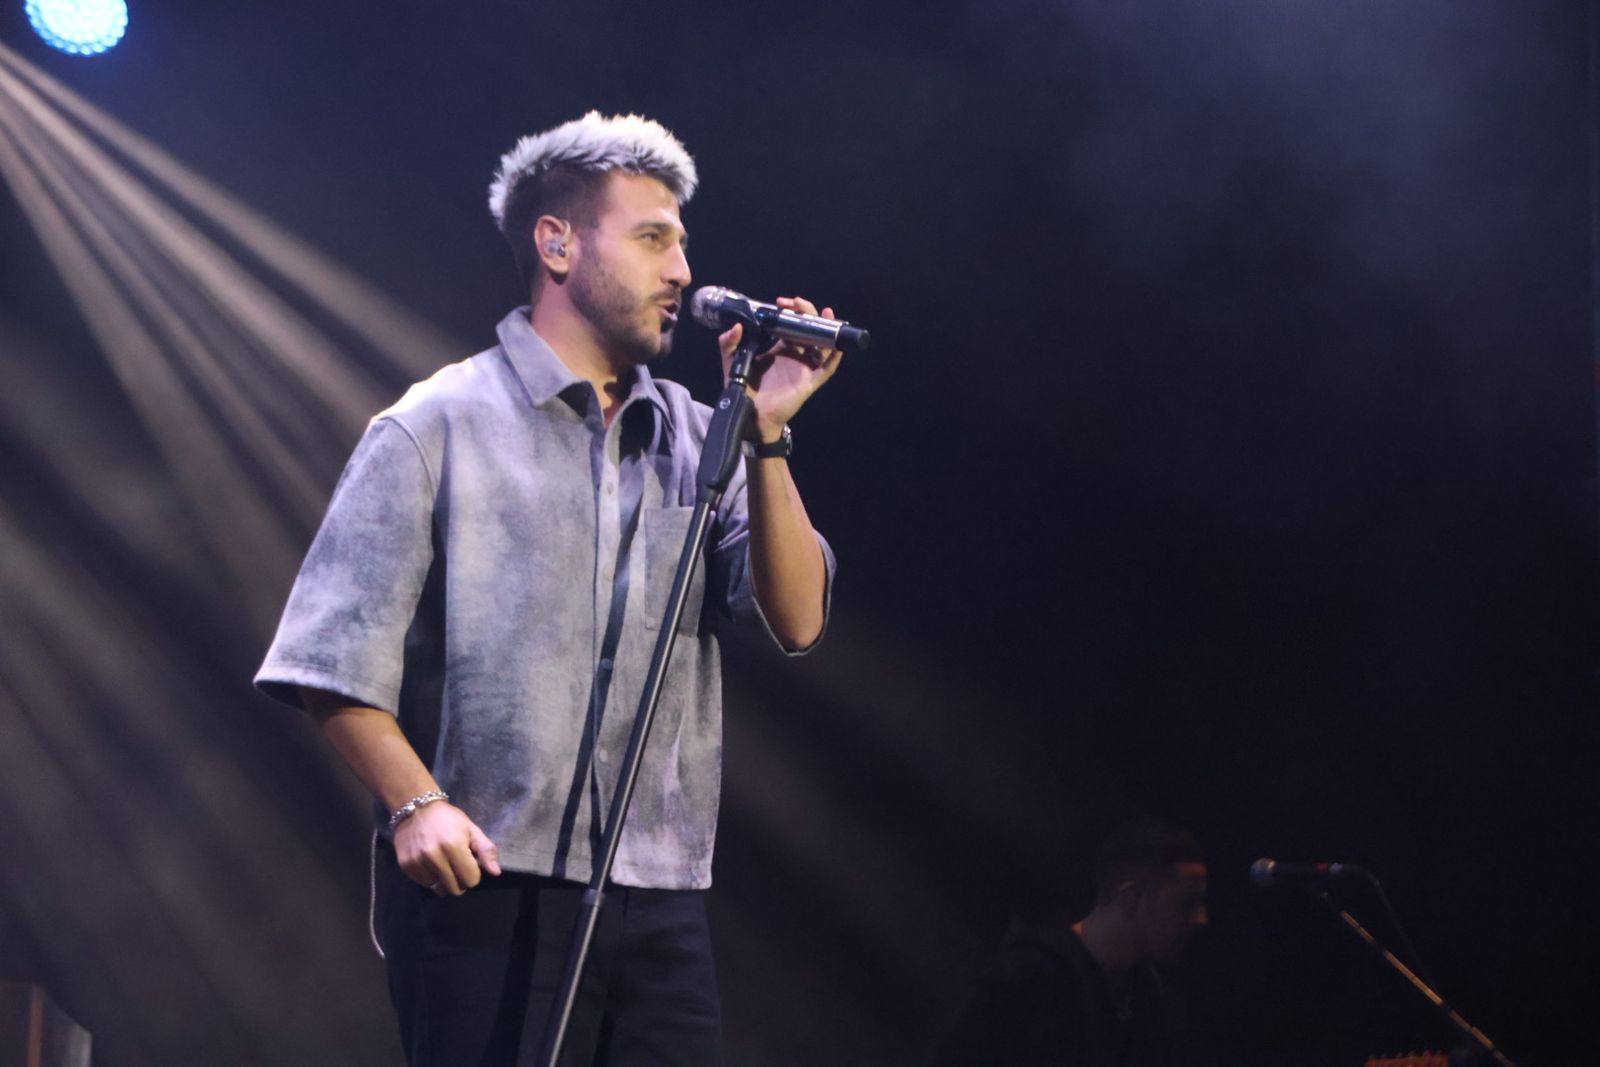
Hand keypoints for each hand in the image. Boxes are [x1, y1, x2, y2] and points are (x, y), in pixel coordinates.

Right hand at [393, 801, 501, 895]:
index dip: (473, 873)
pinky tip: (430, 863)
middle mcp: (434, 856)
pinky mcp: (406, 865)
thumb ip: (486, 850)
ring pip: (439, 889)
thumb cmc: (448, 819)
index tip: (469, 863)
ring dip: (444, 880)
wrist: (416, 809)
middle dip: (460, 880)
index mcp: (454, 845)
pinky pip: (425, 884)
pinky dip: (430, 878)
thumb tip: (496, 872)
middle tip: (456, 865)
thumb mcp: (471, 829)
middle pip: (455, 889)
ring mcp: (418, 862)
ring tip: (442, 863)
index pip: (471, 880)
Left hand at [718, 295, 844, 440]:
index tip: (781, 302)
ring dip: (826, 327)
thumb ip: (729, 344)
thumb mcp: (732, 361)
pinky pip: (827, 368)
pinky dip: (834, 356)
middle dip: (805, 312)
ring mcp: (804, 367)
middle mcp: (795, 355)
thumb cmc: (744, 389)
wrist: (750, 415)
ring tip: (823, 312)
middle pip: (809, 328)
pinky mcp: (810, 382)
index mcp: (780, 348)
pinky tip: (837, 343)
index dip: (790, 311)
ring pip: (822, 344)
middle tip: (793, 303)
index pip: (791, 324)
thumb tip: (736, 327)